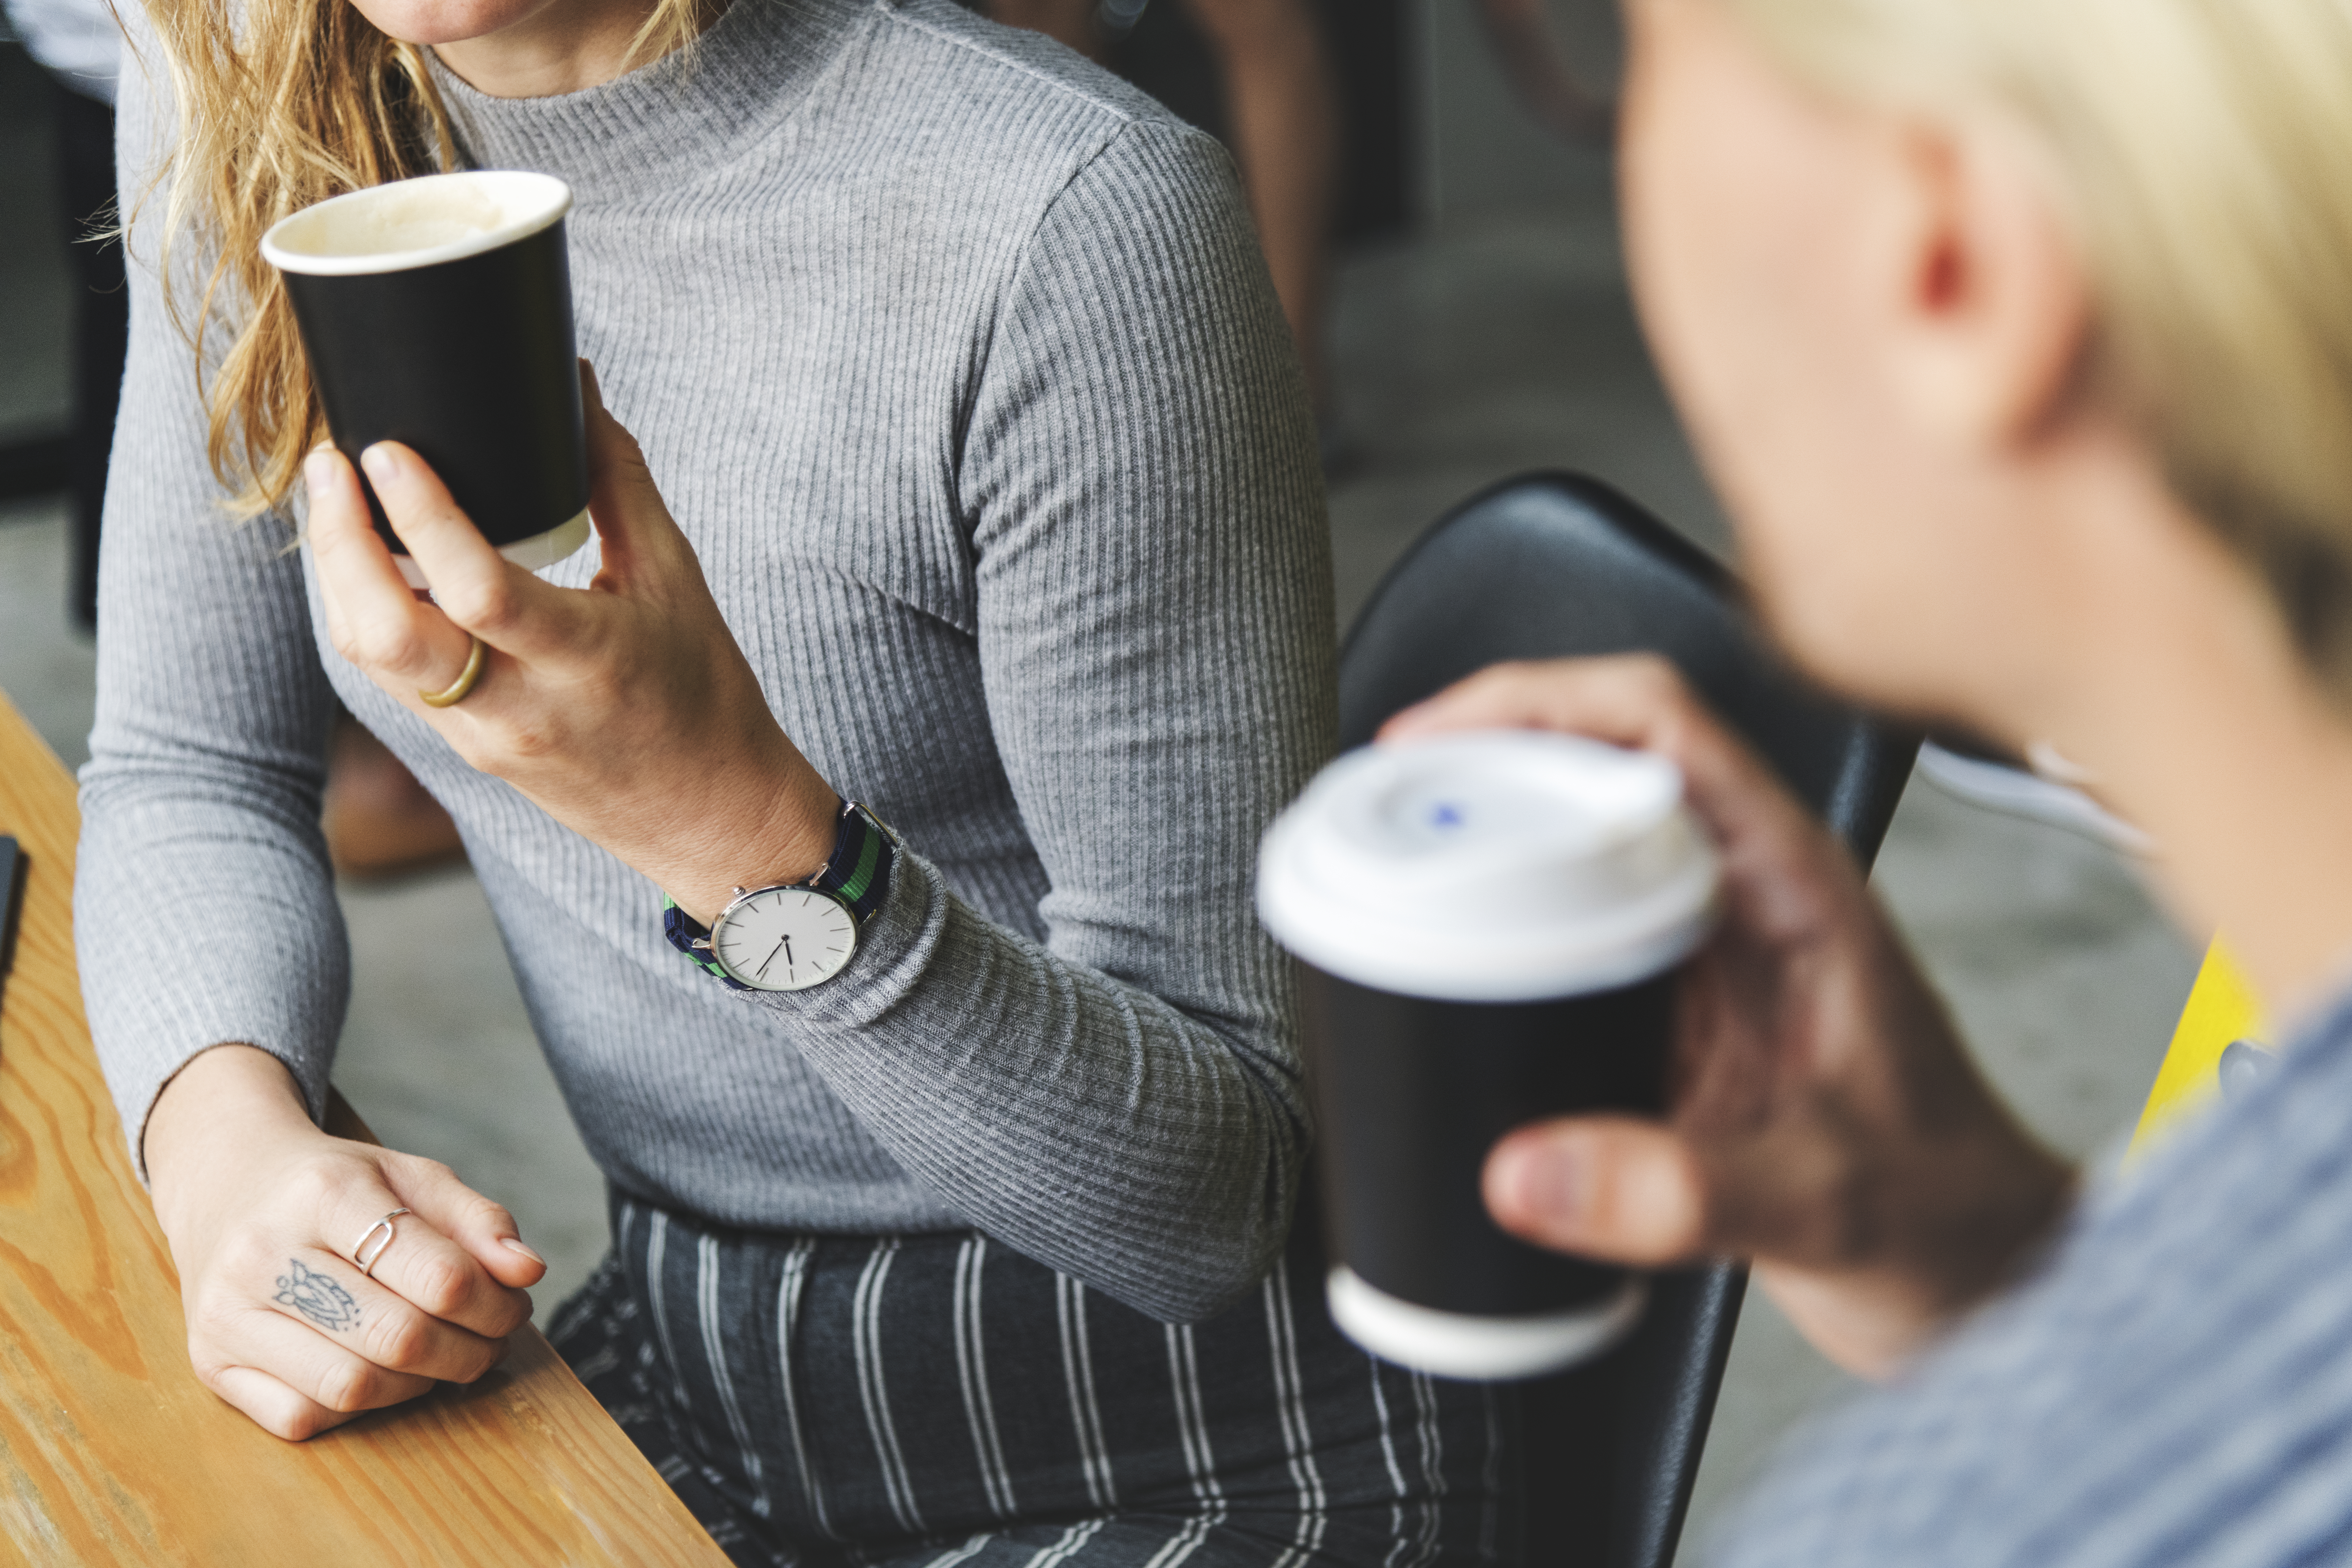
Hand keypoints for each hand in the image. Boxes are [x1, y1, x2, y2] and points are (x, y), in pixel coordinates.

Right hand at [144, 1046, 545, 1438]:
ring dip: (418, 1385)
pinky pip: (301, 1418)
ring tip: (440, 1356)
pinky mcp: (209, 1363)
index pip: (440, 1276)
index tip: (513, 1305)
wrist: (228, 1184)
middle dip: (467, 1352)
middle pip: (398, 1339)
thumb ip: (478, 1221)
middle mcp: (264, 1254)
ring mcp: (227, 1314)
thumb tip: (528, 1271)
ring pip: (351, 1388)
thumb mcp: (411, 1177)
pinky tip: (376, 1371)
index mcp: (325, 1193)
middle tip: (489, 1341)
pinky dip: (355, 1409)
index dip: (496, 1305)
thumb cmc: (335, 1186)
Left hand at [303, 363, 838, 922]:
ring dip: (338, 575)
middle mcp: (520, 708)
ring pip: (371, 656)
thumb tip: (577, 389)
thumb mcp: (679, 583)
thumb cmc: (705, 697)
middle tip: (333, 465)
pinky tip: (366, 561)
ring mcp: (482, 737)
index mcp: (586, 661)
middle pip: (385, 635)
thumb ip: (618, 483)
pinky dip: (365, 611)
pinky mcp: (465, 750)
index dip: (419, 514)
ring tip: (336, 499)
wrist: (711, 820)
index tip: (384, 449)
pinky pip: (391, 677)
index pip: (477, 590)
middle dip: (339, 543)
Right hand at [1382, 656, 2073, 1377]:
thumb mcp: (1818, 1202)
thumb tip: (1527, 1172)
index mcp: (1796, 885)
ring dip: (1485, 835)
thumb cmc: (1943, 1214)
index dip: (1535, 702)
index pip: (1659, 723)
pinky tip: (1442, 955)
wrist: (1981, 1276)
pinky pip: (1569, 926)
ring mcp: (1708, 947)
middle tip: (1382, 800)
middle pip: (1596, 762)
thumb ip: (1677, 1192)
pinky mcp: (1676, 1007)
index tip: (1436, 737)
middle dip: (1480, 760)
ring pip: (1576, 839)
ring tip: (1387, 857)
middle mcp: (1746, 895)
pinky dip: (1497, 924)